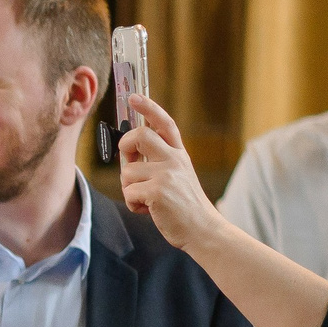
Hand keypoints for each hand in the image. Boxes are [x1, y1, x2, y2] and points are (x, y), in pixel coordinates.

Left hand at [116, 95, 220, 252]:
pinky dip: (133, 204)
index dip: (148, 108)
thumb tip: (129, 152)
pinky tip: (149, 210)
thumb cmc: (184, 206)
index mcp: (178, 154)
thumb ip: (159, 161)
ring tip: (147, 199)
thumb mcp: (178, 175)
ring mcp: (167, 174)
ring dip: (129, 188)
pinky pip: (129, 192)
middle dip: (125, 146)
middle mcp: (174, 159)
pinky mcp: (158, 191)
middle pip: (139, 135)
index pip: (164, 123)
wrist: (202, 229)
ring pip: (127, 172)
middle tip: (129, 162)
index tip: (133, 97)